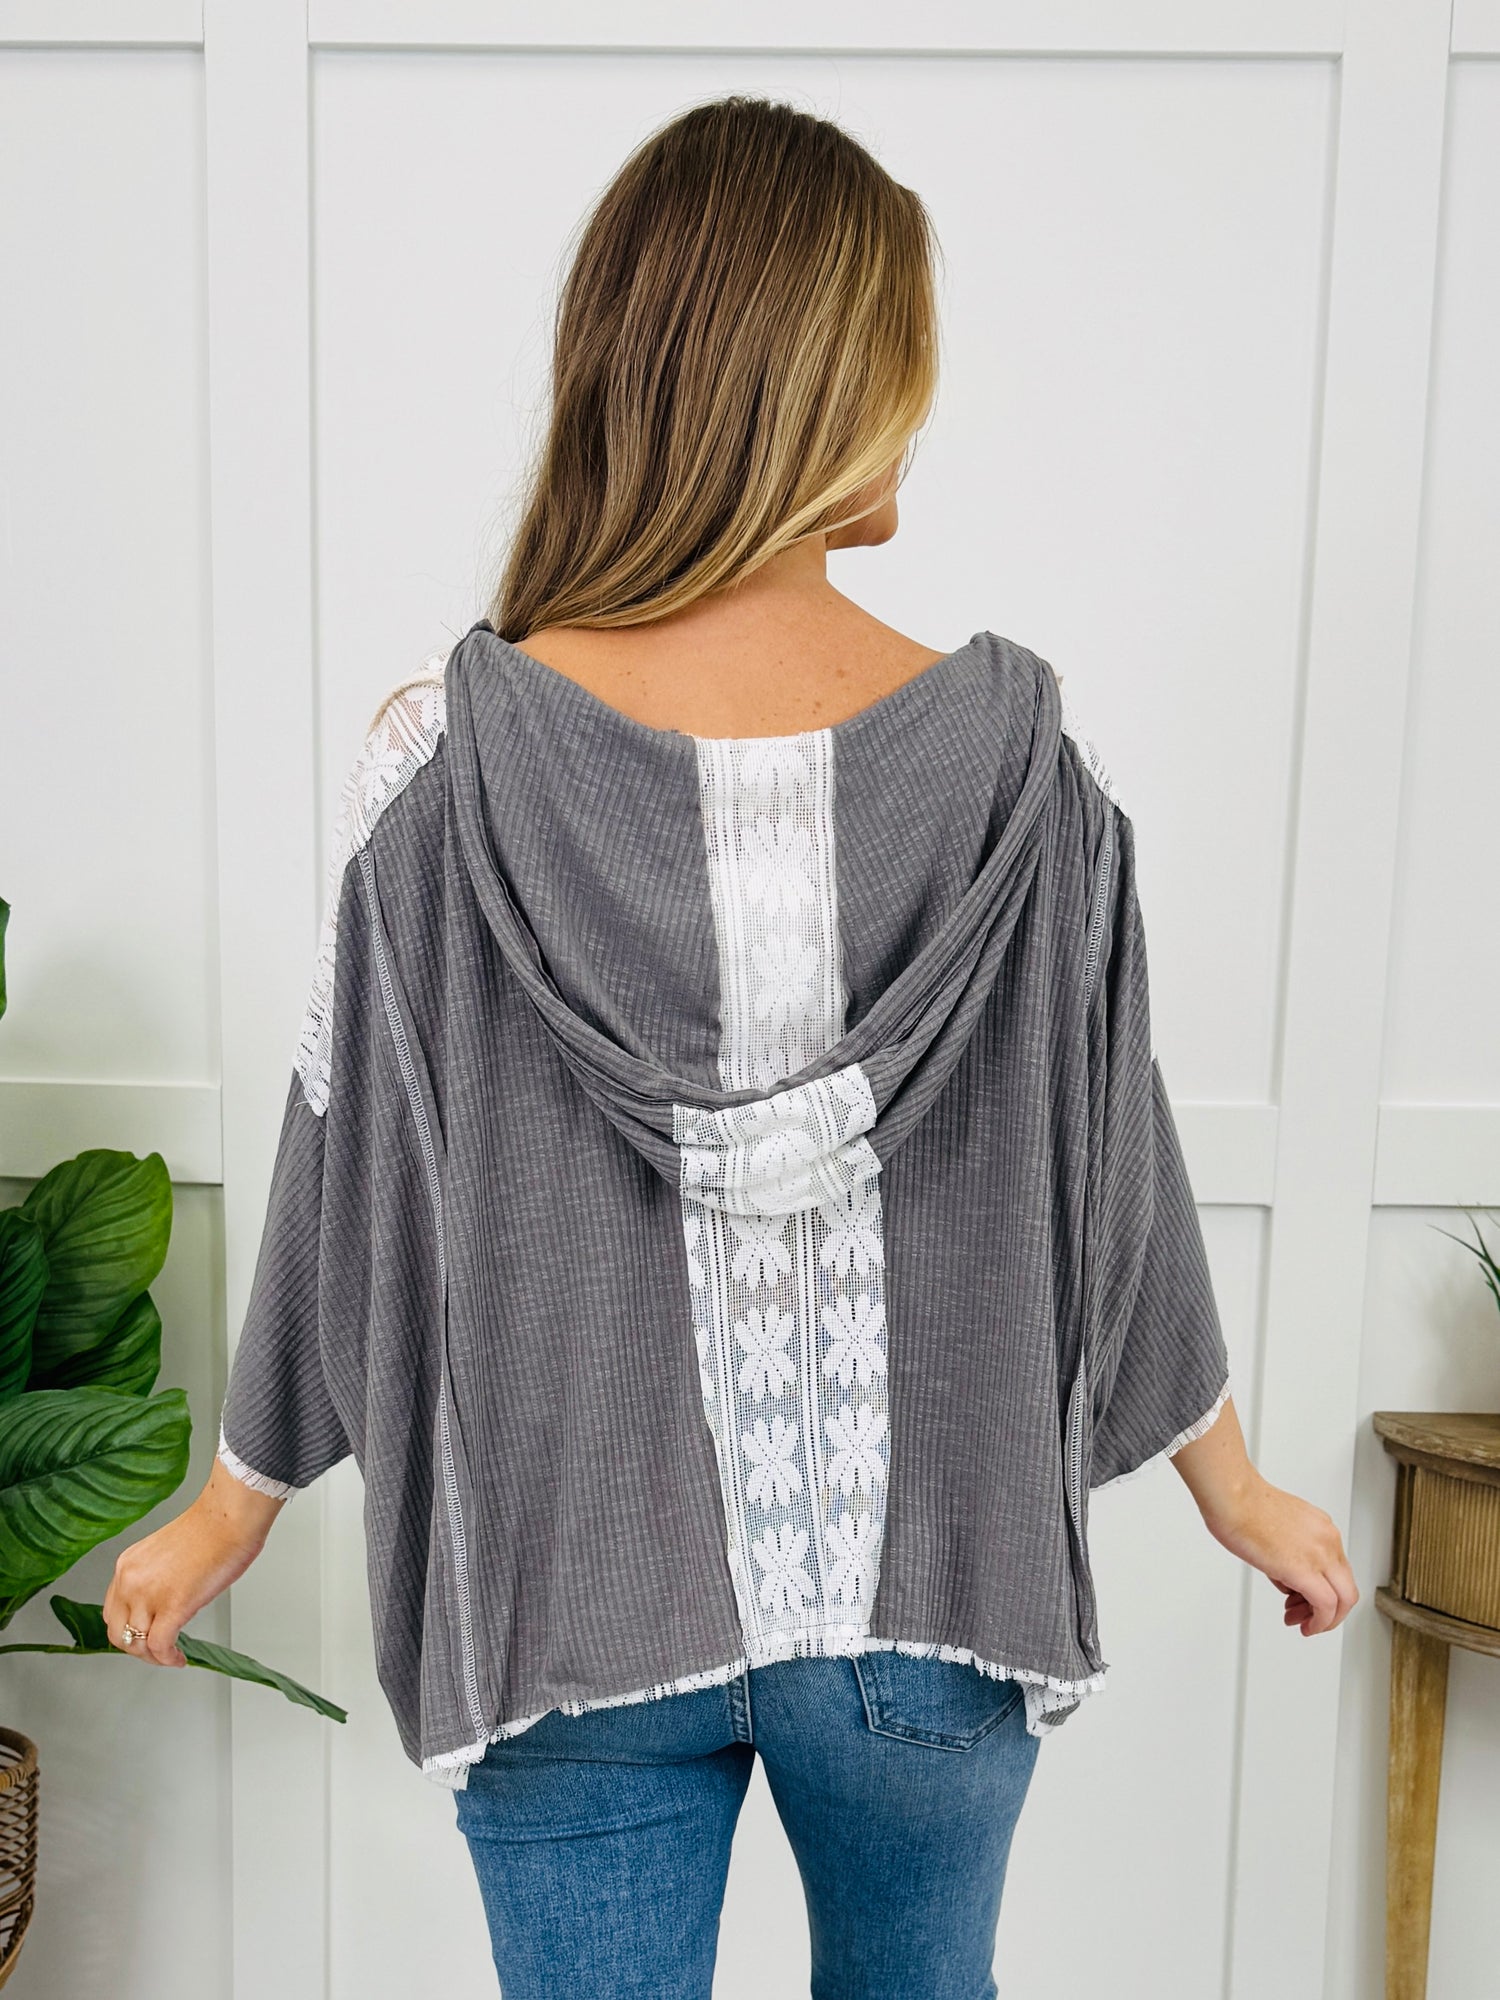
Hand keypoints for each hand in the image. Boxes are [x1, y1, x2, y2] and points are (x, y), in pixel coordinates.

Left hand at [103, 1458, 284, 1666]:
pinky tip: (179, 1659)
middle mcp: (130, 1580)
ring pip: (137, 1644)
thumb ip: (155, 1578)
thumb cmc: (212, 1528)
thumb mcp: (165, 1553)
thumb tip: (165, 1602)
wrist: (229, 1517)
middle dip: (136, 1649)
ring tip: (171, 1657)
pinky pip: (160, 1646)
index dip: (128, 1629)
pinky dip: (168, 1659)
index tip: (143, 1634)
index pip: (113, 1610)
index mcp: (127, 1564)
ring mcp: (149, 1594)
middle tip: (155, 1653)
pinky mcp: (173, 1606)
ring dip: (154, 1657)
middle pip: (118, 1632)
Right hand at [1201, 1473, 1358, 1636]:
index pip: (1337, 1570)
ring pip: (1344, 1599)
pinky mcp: (1305, 1570)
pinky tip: (1307, 1626)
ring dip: (1325, 1620)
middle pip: (1347, 1588)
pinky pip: (1326, 1605)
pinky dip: (1320, 1622)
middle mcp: (1327, 1540)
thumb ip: (1292, 1553)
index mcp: (1322, 1528)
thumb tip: (1288, 1579)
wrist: (1231, 1497)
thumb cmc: (1242, 1505)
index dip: (1324, 1591)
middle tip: (1311, 1618)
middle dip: (1331, 1612)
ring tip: (1304, 1623)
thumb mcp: (1279, 1528)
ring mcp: (1320, 1554)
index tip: (1306, 1599)